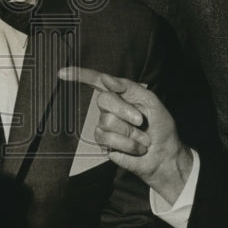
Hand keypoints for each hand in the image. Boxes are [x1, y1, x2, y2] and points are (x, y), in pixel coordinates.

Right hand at [58, 66, 192, 204]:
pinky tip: (136, 147)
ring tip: (141, 137)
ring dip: (130, 132)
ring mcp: (104, 126)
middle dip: (125, 111)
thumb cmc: (160, 126)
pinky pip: (108, 139)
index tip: (62, 73)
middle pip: (103, 101)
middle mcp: (109, 108)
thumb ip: (128, 87)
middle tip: (141, 120)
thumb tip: (106, 78)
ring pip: (107, 122)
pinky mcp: (104, 143)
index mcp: (120, 94)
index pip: (96, 81)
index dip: (79, 75)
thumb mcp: (150, 100)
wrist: (165, 154)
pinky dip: (127, 144)